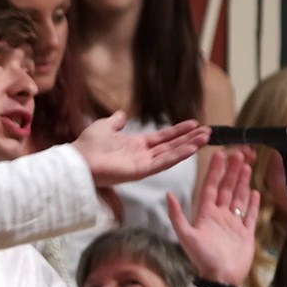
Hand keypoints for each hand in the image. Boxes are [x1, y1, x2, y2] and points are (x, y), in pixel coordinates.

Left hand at [71, 112, 207, 186]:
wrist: (78, 160)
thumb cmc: (88, 146)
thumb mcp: (104, 127)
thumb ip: (116, 121)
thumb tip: (122, 115)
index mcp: (136, 144)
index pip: (163, 137)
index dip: (179, 131)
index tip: (194, 123)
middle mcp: (143, 155)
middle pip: (172, 146)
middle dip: (190, 139)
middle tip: (208, 132)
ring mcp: (143, 164)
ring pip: (172, 154)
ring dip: (189, 146)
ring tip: (206, 138)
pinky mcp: (141, 171)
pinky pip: (163, 163)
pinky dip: (178, 156)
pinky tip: (192, 149)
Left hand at [169, 148, 257, 286]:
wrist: (220, 279)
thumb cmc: (202, 259)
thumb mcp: (186, 236)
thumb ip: (177, 215)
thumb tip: (168, 194)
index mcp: (205, 215)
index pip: (210, 187)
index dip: (215, 171)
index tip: (220, 155)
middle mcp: (218, 216)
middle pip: (226, 188)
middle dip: (232, 171)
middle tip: (239, 153)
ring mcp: (233, 224)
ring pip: (238, 198)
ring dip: (242, 182)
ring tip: (248, 165)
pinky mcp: (245, 233)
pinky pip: (250, 215)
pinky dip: (253, 203)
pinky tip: (255, 191)